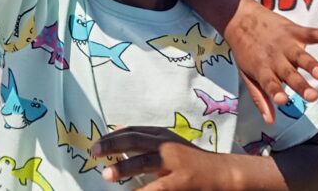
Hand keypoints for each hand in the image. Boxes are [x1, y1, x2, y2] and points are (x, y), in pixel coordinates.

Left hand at [92, 127, 228, 189]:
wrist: (223, 173)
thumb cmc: (190, 160)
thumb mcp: (168, 144)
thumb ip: (145, 140)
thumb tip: (116, 134)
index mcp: (162, 134)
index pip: (133, 131)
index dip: (113, 136)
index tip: (96, 143)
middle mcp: (167, 144)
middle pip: (135, 140)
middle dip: (113, 145)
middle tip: (94, 151)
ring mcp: (174, 163)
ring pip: (145, 161)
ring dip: (124, 168)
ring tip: (107, 175)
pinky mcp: (181, 182)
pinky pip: (158, 187)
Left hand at [226, 0, 317, 121]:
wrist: (238, 17)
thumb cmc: (245, 50)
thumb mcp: (246, 74)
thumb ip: (260, 97)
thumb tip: (270, 121)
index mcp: (262, 69)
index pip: (269, 83)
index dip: (275, 91)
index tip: (283, 100)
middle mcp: (275, 58)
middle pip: (289, 74)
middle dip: (300, 85)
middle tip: (313, 96)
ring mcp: (285, 44)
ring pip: (301, 56)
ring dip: (311, 64)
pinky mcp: (294, 30)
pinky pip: (312, 33)